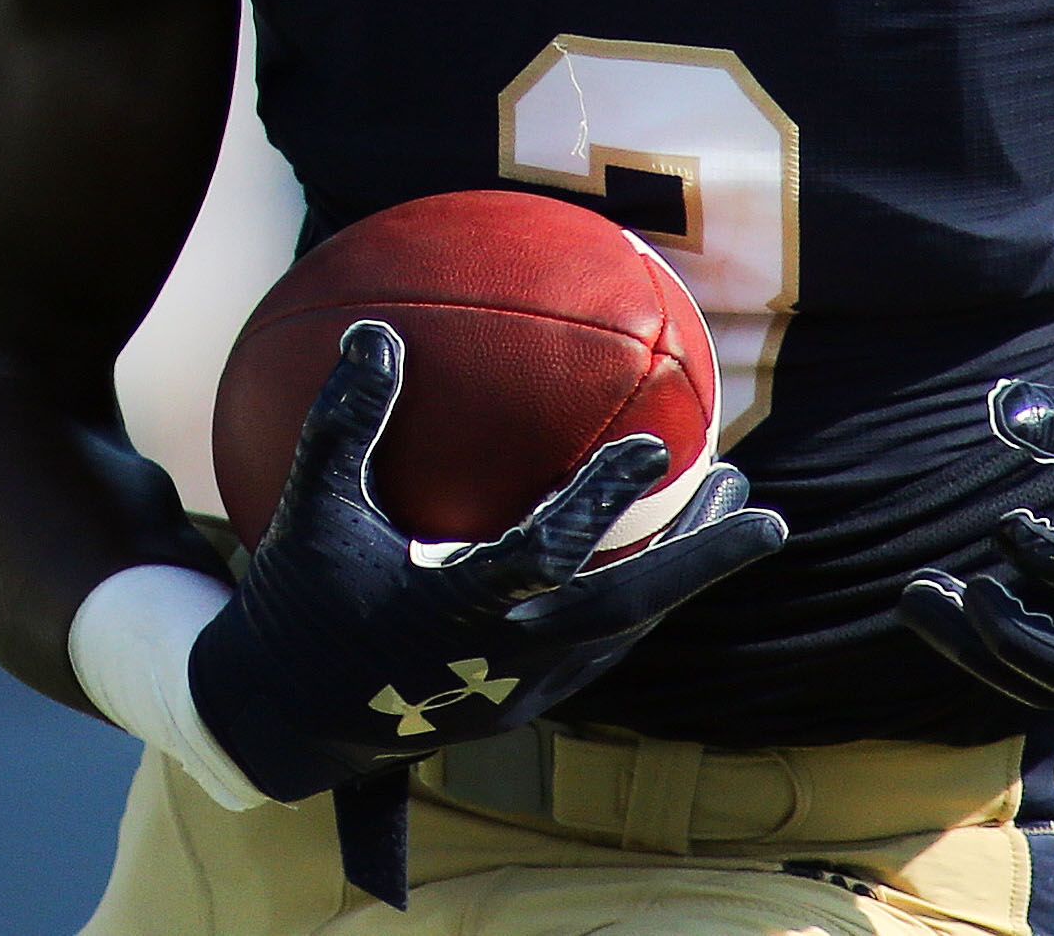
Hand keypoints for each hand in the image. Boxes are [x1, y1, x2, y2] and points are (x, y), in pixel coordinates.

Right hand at [187, 320, 786, 804]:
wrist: (283, 724)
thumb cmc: (295, 604)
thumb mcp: (308, 512)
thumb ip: (344, 424)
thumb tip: (374, 329)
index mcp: (451, 613)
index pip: (547, 558)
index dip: (603, 503)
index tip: (656, 445)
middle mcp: (500, 663)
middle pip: (627, 612)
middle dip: (703, 565)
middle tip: (770, 516)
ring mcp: (519, 695)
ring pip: (626, 634)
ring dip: (685, 574)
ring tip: (734, 505)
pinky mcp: (523, 708)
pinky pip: (603, 648)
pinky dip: (643, 596)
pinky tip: (665, 544)